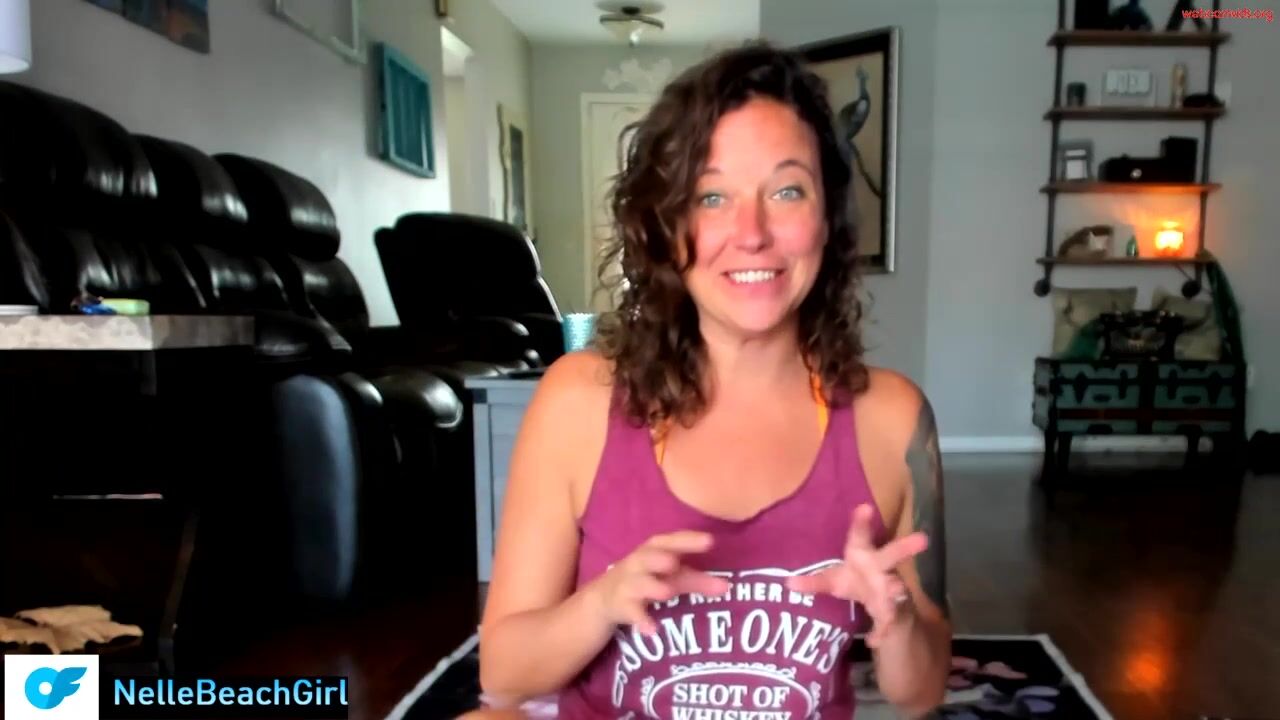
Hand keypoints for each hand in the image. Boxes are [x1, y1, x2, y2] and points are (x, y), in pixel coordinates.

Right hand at [590, 531, 731, 635]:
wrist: (605, 599)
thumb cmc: (648, 579)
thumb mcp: (671, 576)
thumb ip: (698, 580)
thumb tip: (727, 586)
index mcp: (654, 551)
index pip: (669, 541)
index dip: (687, 540)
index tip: (709, 541)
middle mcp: (639, 564)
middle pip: (646, 558)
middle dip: (658, 559)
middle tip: (673, 562)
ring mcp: (628, 585)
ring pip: (637, 583)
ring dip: (651, 586)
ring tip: (665, 592)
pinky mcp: (621, 606)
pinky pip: (630, 612)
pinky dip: (641, 620)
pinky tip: (652, 629)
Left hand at [786, 504, 928, 647]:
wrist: (881, 604)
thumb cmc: (854, 580)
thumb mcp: (832, 581)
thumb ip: (812, 582)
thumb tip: (787, 583)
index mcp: (862, 556)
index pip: (860, 536)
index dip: (861, 522)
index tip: (863, 507)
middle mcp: (880, 569)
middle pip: (892, 555)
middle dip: (905, 547)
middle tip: (922, 539)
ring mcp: (890, 589)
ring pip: (897, 587)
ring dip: (896, 589)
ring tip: (897, 588)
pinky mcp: (893, 612)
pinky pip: (888, 623)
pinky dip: (880, 632)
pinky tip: (872, 640)